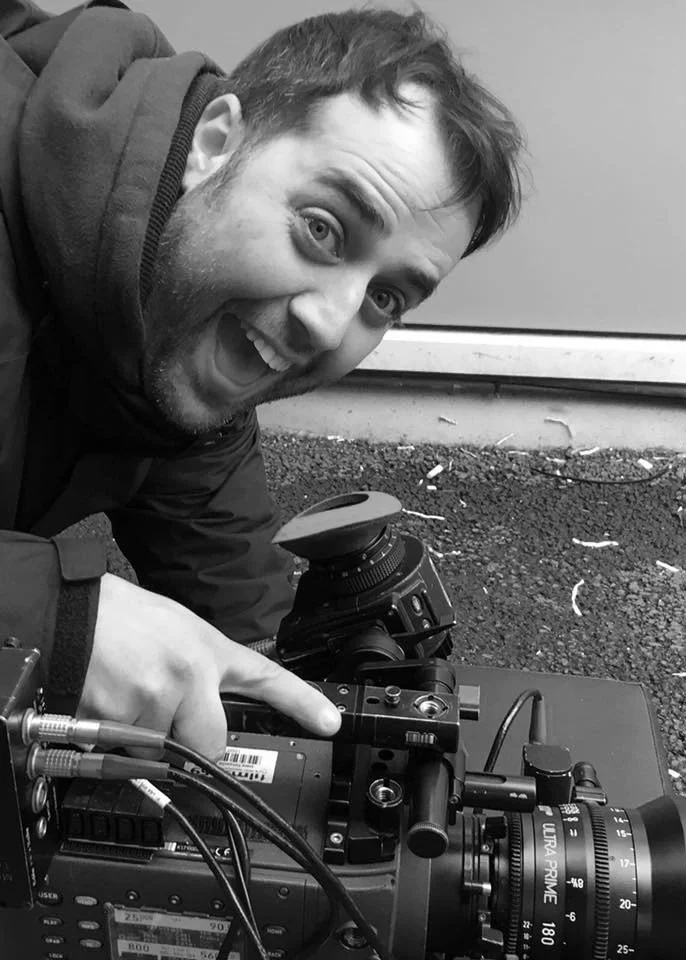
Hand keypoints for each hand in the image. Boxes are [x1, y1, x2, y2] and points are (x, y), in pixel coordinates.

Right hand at [79, 573, 340, 758]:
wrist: (67, 612)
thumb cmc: (118, 618)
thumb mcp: (176, 630)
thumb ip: (200, 670)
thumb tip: (205, 710)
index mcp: (208, 650)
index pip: (266, 677)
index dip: (302, 702)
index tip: (329, 722)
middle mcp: (191, 676)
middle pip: (211, 744)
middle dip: (190, 744)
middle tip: (162, 712)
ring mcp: (158, 700)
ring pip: (162, 753)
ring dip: (144, 738)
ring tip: (124, 691)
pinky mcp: (123, 721)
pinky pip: (126, 753)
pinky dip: (114, 740)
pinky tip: (106, 701)